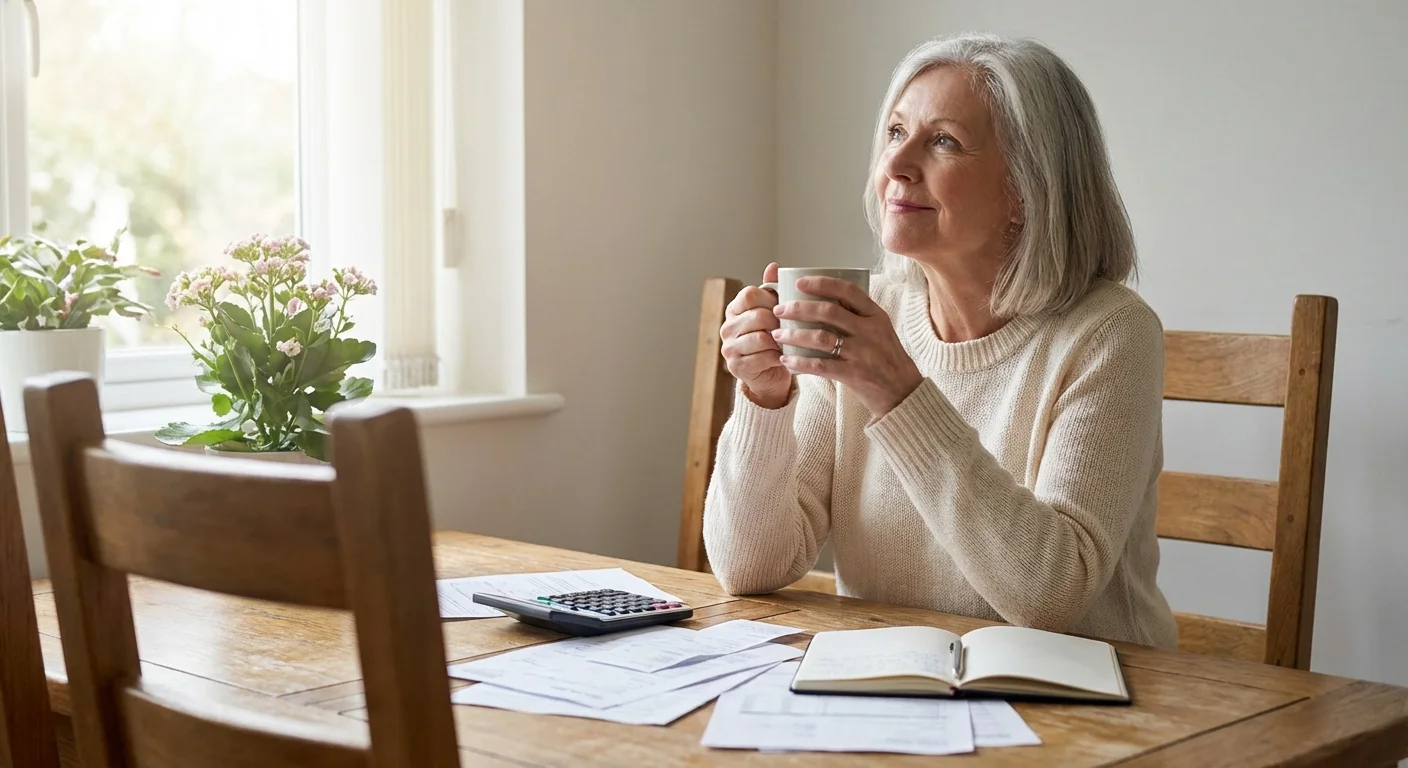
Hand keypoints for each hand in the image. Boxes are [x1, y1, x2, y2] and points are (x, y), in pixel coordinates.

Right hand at [719, 263, 791, 407]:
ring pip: (760, 338)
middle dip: (779, 322)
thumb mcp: (773, 312)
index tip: (784, 307)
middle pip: (758, 316)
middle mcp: (727, 327)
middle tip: (792, 328)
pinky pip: (762, 358)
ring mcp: (729, 348)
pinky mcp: (736, 367)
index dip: (771, 299)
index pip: (750, 294)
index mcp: (734, 309)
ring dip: (779, 341)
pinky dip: (777, 357)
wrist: (770, 374)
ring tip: (789, 342)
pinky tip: (785, 357)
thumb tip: (774, 265)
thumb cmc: (773, 338)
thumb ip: (772, 290)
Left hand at [772, 276, 923, 416]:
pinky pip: (821, 366)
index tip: (800, 282)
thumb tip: (825, 299)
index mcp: (876, 315)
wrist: (904, 393)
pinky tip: (786, 360)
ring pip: (821, 337)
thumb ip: (858, 316)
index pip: (847, 291)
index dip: (822, 283)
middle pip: (828, 311)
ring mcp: (862, 353)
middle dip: (799, 308)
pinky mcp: (854, 375)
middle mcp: (870, 331)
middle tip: (780, 309)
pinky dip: (800, 362)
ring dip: (794, 335)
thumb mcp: (880, 331)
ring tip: (777, 334)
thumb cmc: (887, 359)